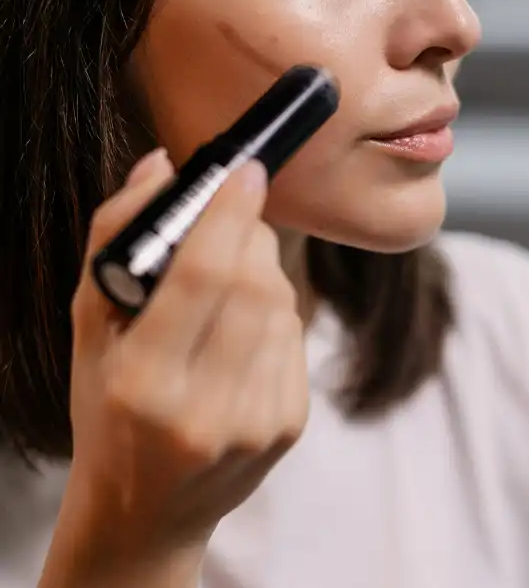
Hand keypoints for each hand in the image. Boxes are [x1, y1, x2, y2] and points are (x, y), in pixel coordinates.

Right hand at [45, 149, 307, 582]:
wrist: (148, 508)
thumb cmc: (107, 408)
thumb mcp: (88, 326)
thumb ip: (115, 237)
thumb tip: (161, 165)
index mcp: (142, 384)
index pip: (203, 275)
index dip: (230, 212)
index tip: (245, 169)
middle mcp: (206, 409)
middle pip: (256, 282)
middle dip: (248, 232)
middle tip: (228, 219)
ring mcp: (257, 422)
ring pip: (282, 300)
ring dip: (260, 269)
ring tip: (223, 283)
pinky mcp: (290, 423)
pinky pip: (295, 331)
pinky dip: (271, 306)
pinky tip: (241, 324)